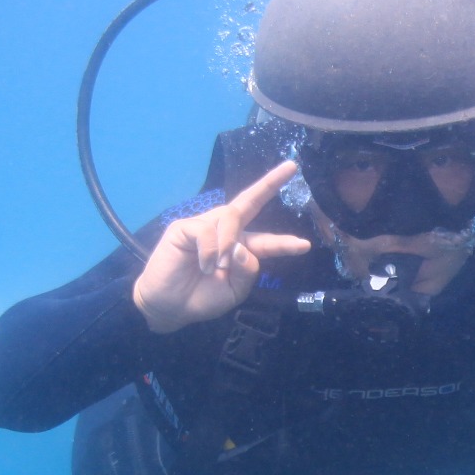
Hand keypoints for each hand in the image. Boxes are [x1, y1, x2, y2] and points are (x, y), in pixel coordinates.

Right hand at [131, 161, 313, 333]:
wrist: (169, 307)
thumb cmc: (202, 299)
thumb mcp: (234, 291)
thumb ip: (247, 271)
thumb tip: (240, 246)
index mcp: (241, 249)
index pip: (266, 240)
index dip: (285, 243)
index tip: (305, 245)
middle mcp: (226, 232)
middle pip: (250, 202)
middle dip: (270, 183)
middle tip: (291, 167)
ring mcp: (205, 226)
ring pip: (230, 217)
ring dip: (229, 243)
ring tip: (219, 269)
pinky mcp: (185, 228)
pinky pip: (206, 230)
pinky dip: (209, 250)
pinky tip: (204, 265)